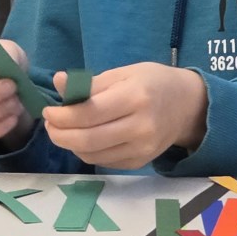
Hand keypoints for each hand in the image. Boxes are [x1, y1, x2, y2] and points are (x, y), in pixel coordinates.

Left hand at [41, 63, 208, 169]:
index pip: (89, 113)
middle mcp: (141, 127)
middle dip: (60, 134)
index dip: (62, 115)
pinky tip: (83, 138)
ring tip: (62, 130)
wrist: (188, 106)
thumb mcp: (122, 73)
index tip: (49, 111)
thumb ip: (89, 83)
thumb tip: (58, 81)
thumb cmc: (152, 82)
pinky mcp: (141, 162)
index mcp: (135, 98)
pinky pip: (103, 161)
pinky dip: (87, 152)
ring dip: (70, 144)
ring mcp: (142, 149)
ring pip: (93, 154)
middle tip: (49, 124)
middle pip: (88, 139)